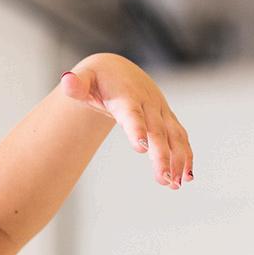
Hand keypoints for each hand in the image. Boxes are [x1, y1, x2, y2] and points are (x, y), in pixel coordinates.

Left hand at [61, 55, 192, 189]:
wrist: (119, 70)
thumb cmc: (98, 79)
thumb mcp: (84, 79)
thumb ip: (76, 85)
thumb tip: (67, 82)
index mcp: (126, 96)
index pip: (132, 113)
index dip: (137, 128)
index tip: (141, 147)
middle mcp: (148, 104)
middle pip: (157, 132)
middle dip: (163, 156)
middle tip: (164, 179)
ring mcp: (160, 111)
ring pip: (174, 136)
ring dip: (178, 160)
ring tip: (175, 184)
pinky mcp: (167, 118)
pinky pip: (180, 137)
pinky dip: (186, 156)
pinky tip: (186, 178)